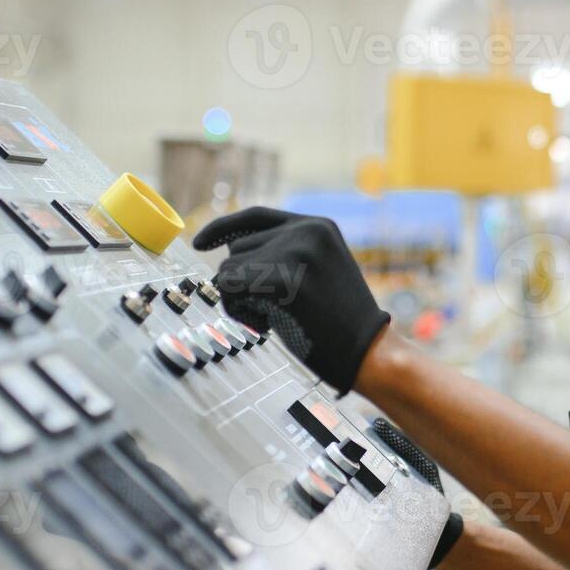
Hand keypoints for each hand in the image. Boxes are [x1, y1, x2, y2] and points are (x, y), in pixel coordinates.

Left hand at [193, 207, 389, 394]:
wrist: (370, 352)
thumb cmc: (341, 325)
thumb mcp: (319, 271)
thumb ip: (285, 254)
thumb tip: (233, 251)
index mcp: (317, 225)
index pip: (256, 216)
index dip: (222, 228)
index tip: (199, 242)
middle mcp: (306, 230)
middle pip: (237, 249)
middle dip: (241, 283)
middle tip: (272, 312)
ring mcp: (297, 252)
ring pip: (228, 270)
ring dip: (239, 301)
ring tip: (274, 318)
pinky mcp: (285, 280)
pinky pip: (229, 288)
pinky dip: (237, 312)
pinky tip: (267, 325)